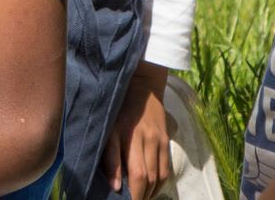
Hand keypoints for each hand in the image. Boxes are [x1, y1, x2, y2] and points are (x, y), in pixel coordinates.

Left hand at [104, 63, 172, 199]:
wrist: (141, 86)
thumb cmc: (117, 108)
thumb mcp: (107, 129)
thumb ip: (110, 157)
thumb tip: (116, 185)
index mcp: (128, 136)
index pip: (137, 174)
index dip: (135, 194)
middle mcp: (147, 139)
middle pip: (150, 178)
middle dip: (142, 196)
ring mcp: (159, 140)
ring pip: (160, 176)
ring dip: (152, 192)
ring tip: (142, 198)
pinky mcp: (167, 141)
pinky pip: (167, 168)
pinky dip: (160, 183)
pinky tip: (152, 188)